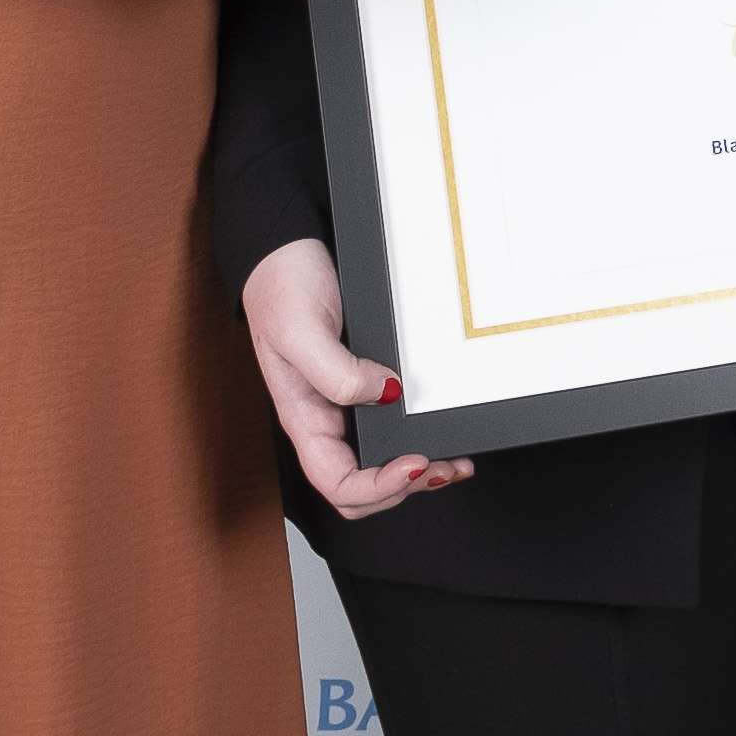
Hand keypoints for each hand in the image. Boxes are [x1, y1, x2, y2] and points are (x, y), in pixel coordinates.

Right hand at [244, 239, 470, 517]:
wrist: (287, 248)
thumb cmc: (280, 289)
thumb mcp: (301, 330)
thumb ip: (337, 373)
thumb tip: (385, 395)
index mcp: (305, 419)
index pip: (336, 482)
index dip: (377, 487)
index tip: (415, 463)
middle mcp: (326, 419)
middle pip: (364, 485)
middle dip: (406, 486)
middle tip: (445, 465)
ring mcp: (347, 404)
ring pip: (382, 462)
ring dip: (421, 472)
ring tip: (454, 461)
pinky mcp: (367, 383)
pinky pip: (393, 427)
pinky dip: (421, 438)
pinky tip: (443, 431)